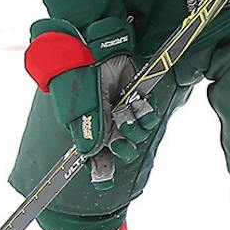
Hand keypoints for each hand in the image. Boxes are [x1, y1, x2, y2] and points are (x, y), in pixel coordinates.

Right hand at [23, 17, 159, 176]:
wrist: (94, 49)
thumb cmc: (81, 78)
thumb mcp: (81, 106)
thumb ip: (87, 131)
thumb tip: (88, 155)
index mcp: (88, 128)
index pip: (94, 157)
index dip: (100, 170)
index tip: (104, 180)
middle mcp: (106, 123)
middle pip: (120, 149)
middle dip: (123, 149)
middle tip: (121, 144)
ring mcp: (122, 110)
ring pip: (137, 133)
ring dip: (136, 127)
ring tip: (129, 112)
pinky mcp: (136, 97)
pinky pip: (148, 115)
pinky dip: (146, 113)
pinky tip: (140, 104)